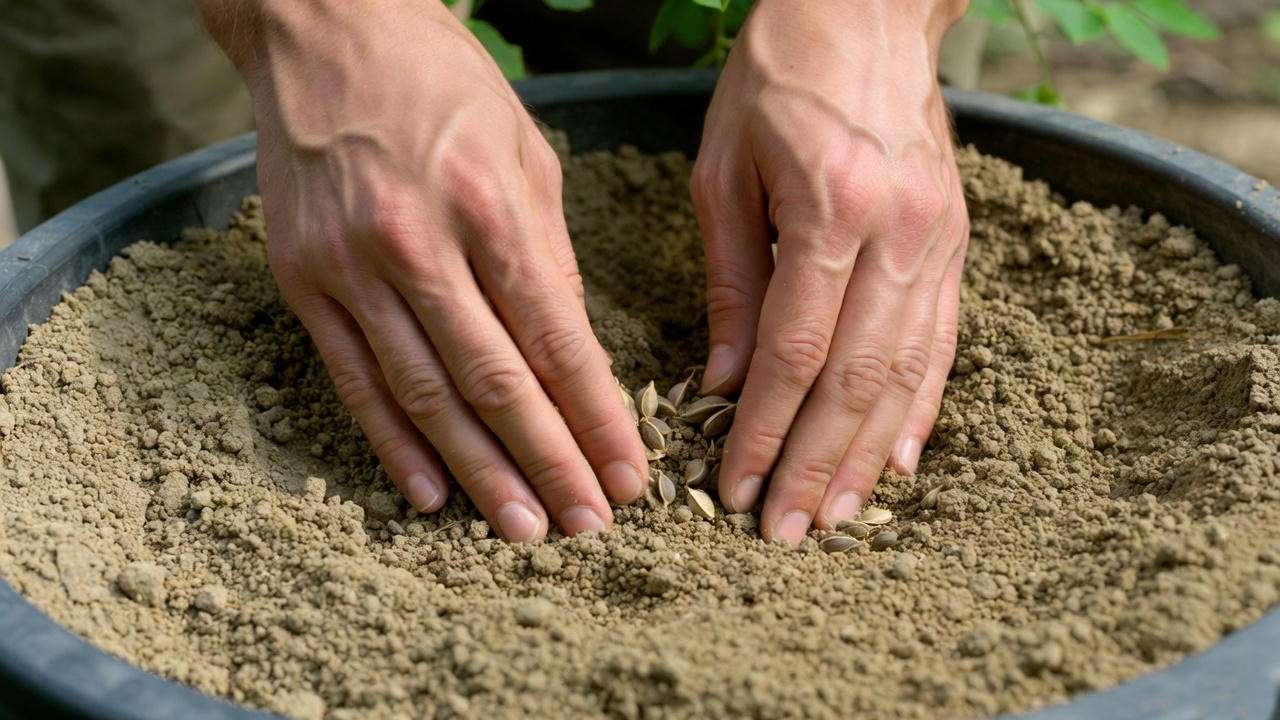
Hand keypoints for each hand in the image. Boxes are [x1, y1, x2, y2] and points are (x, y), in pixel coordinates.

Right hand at [198, 0, 648, 540]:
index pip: (556, 339)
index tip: (629, 473)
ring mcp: (351, 265)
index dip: (595, 416)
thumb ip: (548, 255)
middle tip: (588, 524)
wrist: (325, 29)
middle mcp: (418, 242)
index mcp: (491, 204)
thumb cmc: (444, 85)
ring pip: (425, 393)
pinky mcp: (303, 280)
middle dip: (550, 461)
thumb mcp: (526, 151)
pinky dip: (392, 443)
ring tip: (523, 528)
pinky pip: (354, 379)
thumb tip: (571, 353)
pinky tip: (431, 492)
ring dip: (480, 470)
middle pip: (495, 379)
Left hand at [694, 0, 969, 543]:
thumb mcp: (722, 169)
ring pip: (907, 372)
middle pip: (857, 378)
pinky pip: (943, 341)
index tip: (735, 485)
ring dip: (870, 455)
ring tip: (839, 518)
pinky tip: (900, 459)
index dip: (764, 429)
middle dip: (815, 464)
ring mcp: (938, 241)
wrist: (870, 8)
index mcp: (831, 209)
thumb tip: (719, 380)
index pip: (796, 350)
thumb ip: (727, 279)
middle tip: (786, 533)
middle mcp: (898, 234)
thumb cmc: (777, 78)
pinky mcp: (955, 242)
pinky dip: (920, 406)